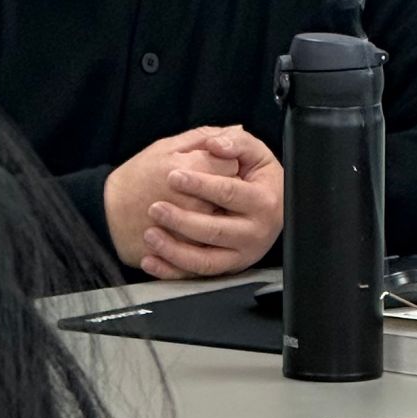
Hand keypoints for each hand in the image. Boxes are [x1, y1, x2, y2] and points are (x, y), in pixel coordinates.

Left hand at [104, 126, 283, 278]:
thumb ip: (236, 141)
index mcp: (264, 201)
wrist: (266, 206)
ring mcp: (241, 254)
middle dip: (182, 220)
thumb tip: (216, 145)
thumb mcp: (254, 152)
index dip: (200, 184)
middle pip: (216, 230)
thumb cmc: (255, 176)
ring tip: (150, 234)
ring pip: (206, 260)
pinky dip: (171, 271)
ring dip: (174, 250)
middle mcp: (255, 232)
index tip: (173, 176)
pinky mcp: (227, 268)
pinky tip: (151, 260)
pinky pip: (198, 276)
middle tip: (155, 208)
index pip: (229, 192)